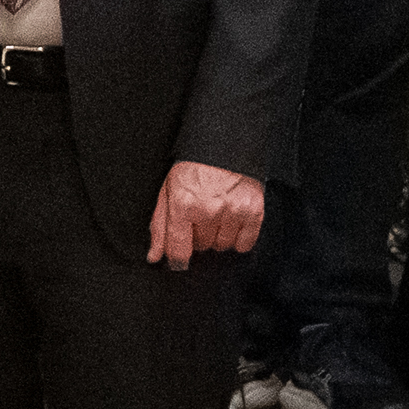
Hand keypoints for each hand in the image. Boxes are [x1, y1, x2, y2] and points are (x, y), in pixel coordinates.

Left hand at [148, 159, 263, 267]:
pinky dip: (238, 237)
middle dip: (198, 235)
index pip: (179, 249)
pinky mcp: (253, 211)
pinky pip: (244, 244)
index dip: (177, 260)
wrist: (223, 146)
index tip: (179, 262)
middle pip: (201, 247)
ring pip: (222, 246)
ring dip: (218, 236)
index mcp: (183, 204)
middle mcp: (209, 209)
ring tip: (216, 214)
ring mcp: (233, 211)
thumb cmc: (193, 168)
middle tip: (199, 216)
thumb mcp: (168, 192)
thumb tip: (155, 256)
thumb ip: (160, 227)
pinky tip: (231, 220)